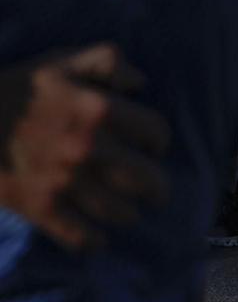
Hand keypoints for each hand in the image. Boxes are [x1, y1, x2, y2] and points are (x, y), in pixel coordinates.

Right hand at [0, 44, 169, 249]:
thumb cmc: (16, 89)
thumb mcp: (61, 61)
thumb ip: (108, 62)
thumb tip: (139, 83)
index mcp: (97, 108)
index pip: (155, 132)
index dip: (157, 140)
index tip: (151, 146)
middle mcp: (87, 147)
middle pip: (147, 179)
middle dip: (155, 185)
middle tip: (154, 188)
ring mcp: (63, 180)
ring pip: (119, 211)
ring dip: (127, 212)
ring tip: (127, 209)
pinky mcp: (38, 206)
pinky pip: (79, 235)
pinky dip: (93, 240)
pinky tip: (99, 237)